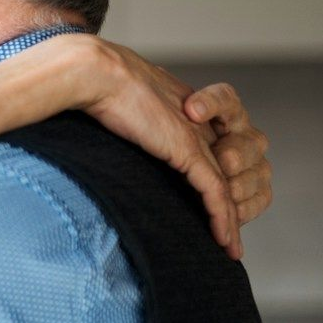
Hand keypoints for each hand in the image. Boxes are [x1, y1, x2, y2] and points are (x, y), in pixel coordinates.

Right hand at [71, 39, 256, 258]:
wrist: (95, 73)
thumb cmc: (92, 82)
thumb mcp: (112, 104)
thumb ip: (120, 117)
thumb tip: (96, 123)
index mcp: (178, 112)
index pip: (205, 154)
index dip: (210, 183)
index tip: (206, 211)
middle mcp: (195, 125)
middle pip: (223, 172)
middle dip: (227, 207)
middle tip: (225, 237)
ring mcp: (194, 137)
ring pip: (225, 188)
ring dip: (230, 223)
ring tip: (230, 250)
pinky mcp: (188, 151)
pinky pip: (214, 194)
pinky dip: (223, 221)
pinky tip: (226, 244)